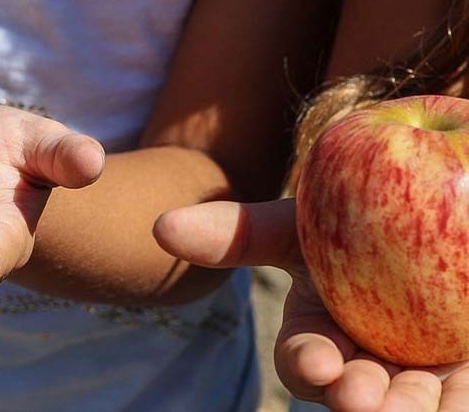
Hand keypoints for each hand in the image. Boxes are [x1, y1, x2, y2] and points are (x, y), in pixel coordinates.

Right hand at [154, 198, 468, 411]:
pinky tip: (453, 397)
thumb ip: (236, 232)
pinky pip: (459, 402)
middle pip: (355, 395)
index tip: (320, 363)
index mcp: (320, 337)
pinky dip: (454, 405)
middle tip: (361, 394)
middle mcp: (365, 365)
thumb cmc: (355, 217)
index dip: (309, 365)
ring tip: (412, 403)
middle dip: (355, 400)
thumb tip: (159, 226)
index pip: (306, 361)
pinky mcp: (464, 380)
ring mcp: (419, 376)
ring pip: (408, 407)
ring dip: (402, 411)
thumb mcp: (299, 224)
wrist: (433, 206)